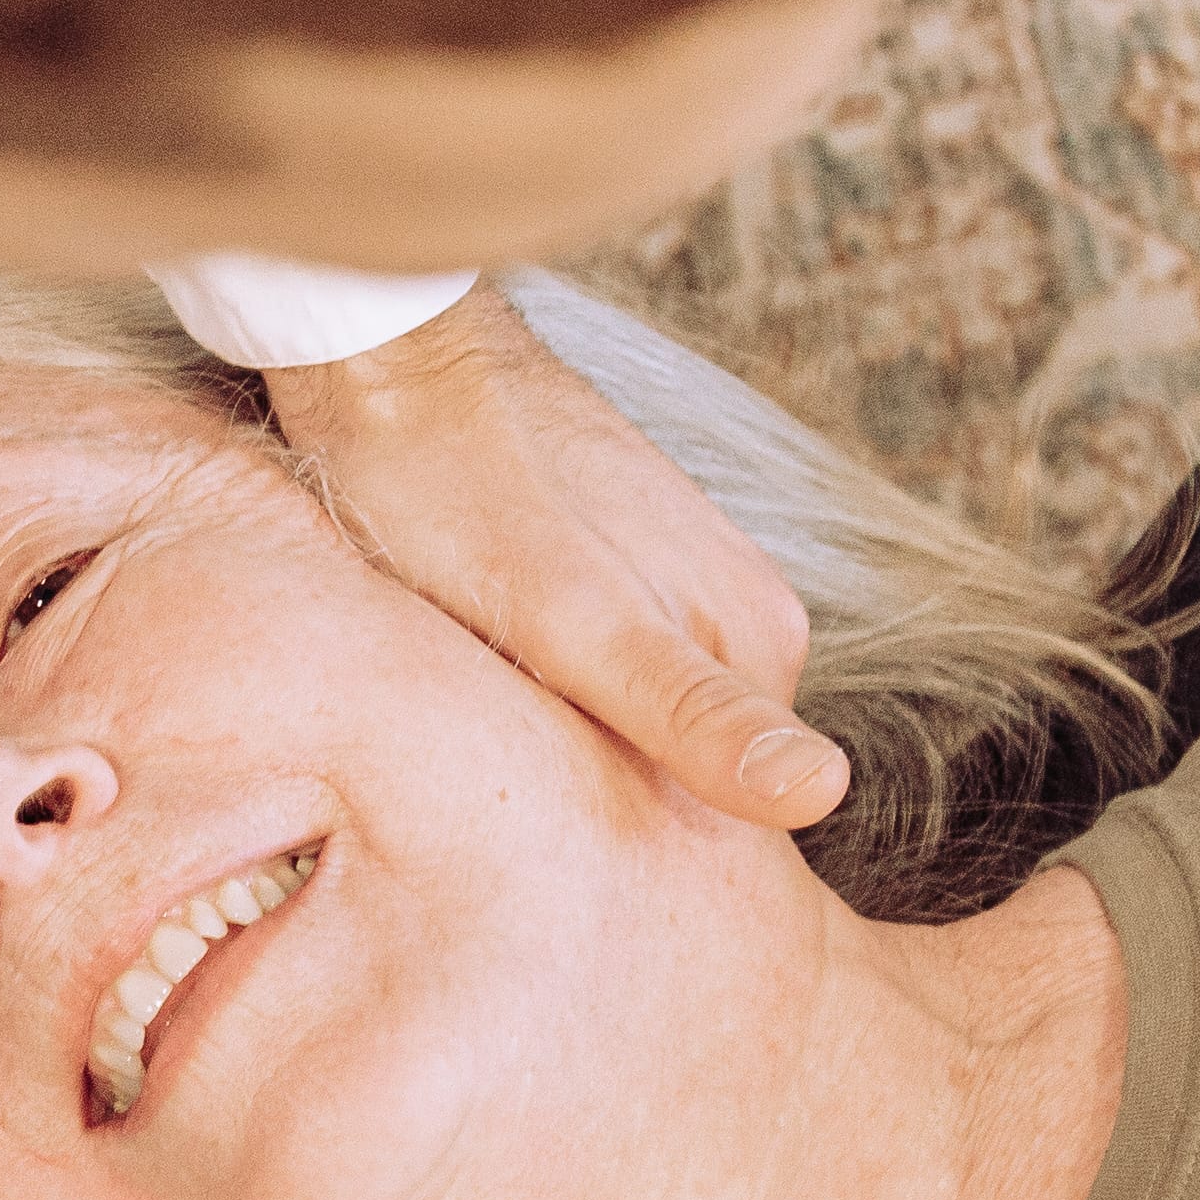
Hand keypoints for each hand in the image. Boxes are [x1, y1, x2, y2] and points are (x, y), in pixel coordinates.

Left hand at [267, 285, 847, 826]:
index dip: (623, 845)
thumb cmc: (450, 482)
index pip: (725, 819)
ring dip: (554, 747)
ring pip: (624, 729)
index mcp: (759, 641)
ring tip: (466, 723)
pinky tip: (470, 677)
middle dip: (589, 798)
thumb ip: (692, 712)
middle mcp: (739, 613)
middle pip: (676, 774)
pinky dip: (531, 696)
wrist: (379, 354)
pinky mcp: (609, 572)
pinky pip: (585, 678)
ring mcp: (676, 587)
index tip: (532, 839)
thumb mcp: (574, 619)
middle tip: (483, 775)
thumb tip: (820, 791)